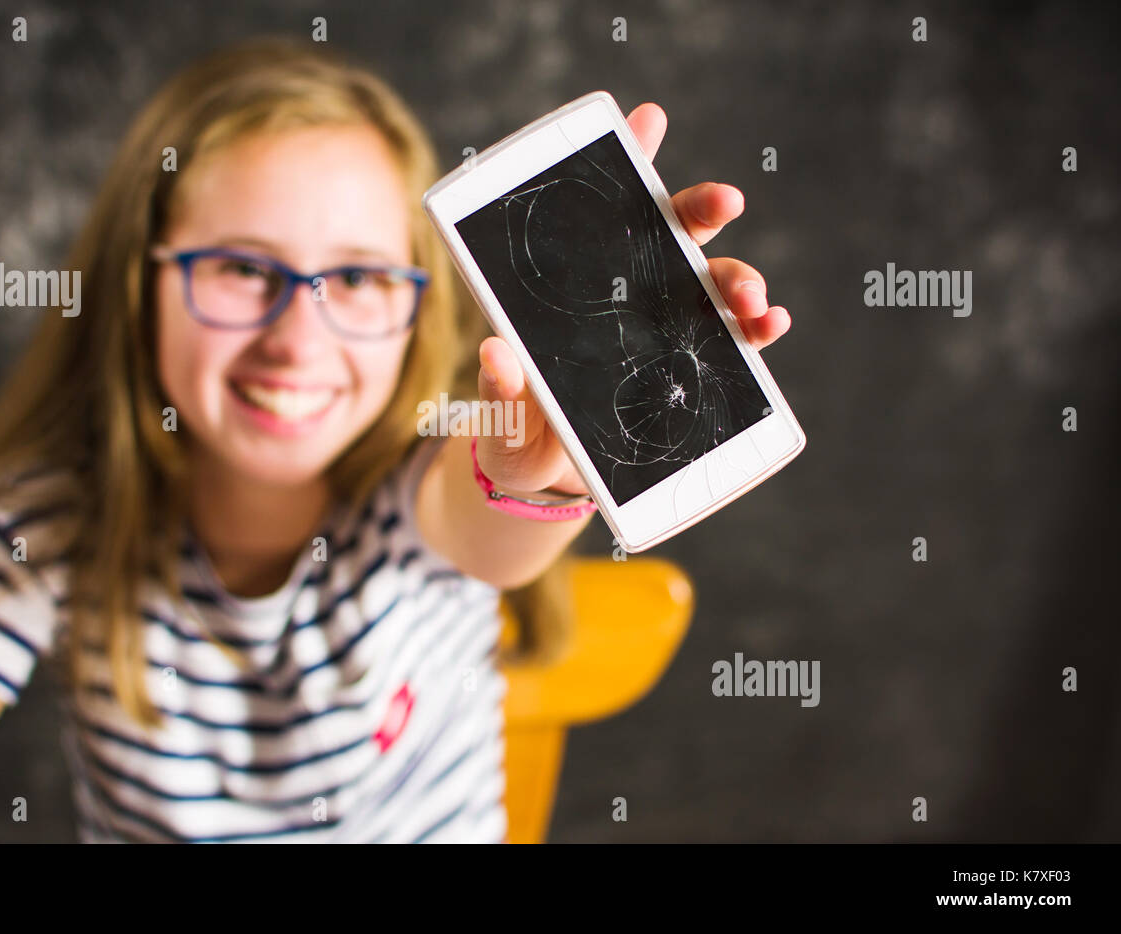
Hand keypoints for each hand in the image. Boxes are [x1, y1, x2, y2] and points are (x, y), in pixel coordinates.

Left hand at [475, 102, 791, 495]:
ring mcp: (665, 330)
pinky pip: (734, 343)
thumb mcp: (502, 417)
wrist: (555, 480)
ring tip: (749, 298)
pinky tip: (770, 326)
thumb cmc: (521, 438)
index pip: (602, 217)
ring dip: (739, 279)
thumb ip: (499, 390)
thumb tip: (496, 353)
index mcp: (575, 289)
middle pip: (671, 237)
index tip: (649, 120)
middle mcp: (627, 298)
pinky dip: (758, 331)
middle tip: (724, 202)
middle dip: (701, 211)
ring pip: (711, 285)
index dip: (627, 165)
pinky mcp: (693, 370)